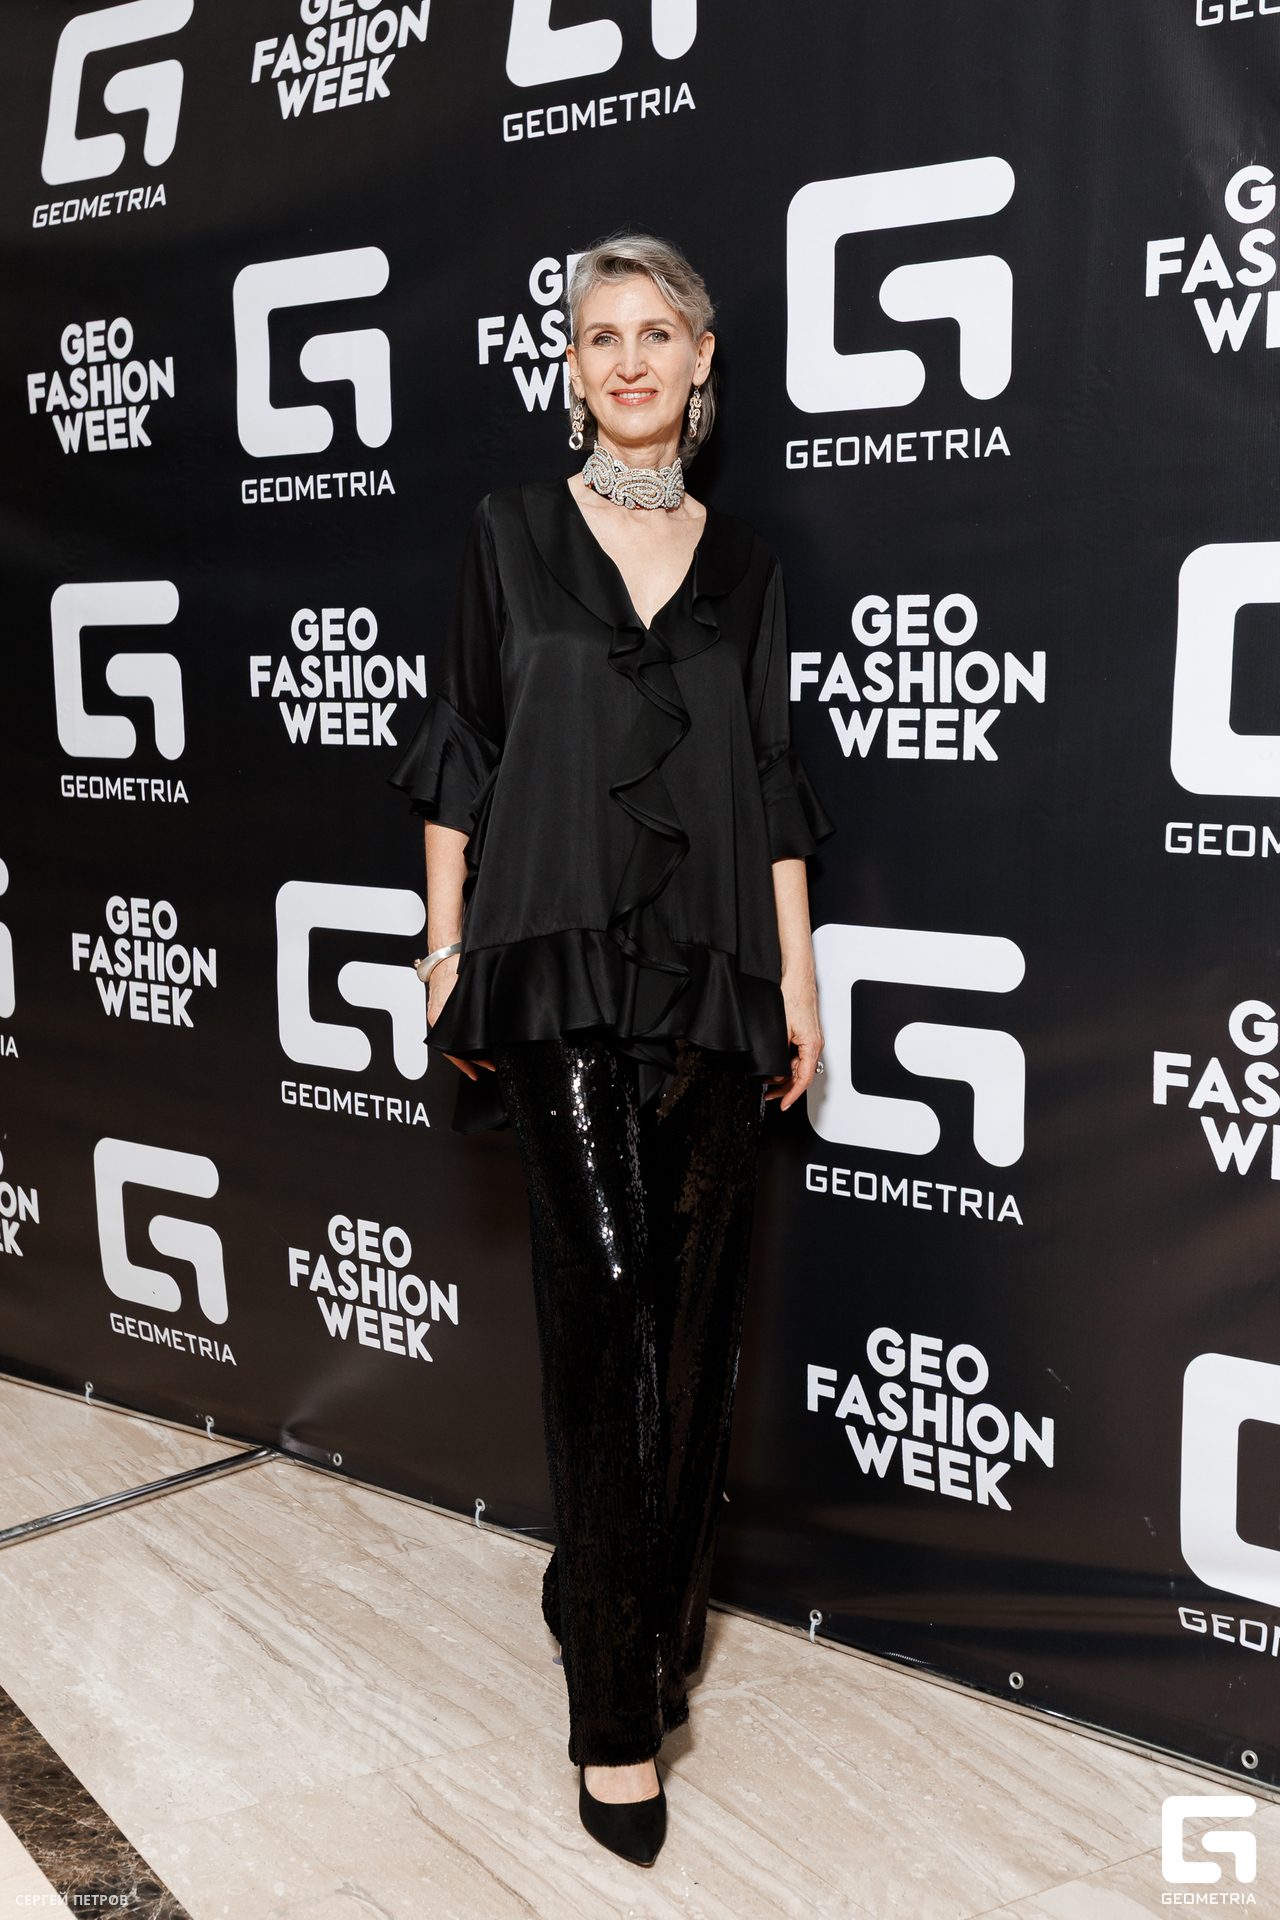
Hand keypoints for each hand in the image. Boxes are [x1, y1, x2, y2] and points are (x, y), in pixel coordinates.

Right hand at [425, 952, 493, 1080]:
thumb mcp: (469, 991)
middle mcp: (436, 1020)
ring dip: (468, 1053)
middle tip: (489, 1067)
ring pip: (452, 1043)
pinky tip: (473, 1046)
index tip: (478, 1070)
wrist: (444, 955)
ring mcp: (438, 1017)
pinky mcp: (441, 1012)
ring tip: (483, 1061)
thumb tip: (491, 1031)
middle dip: (472, 1061)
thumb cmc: (455, 968)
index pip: (453, 1050)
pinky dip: (462, 1042)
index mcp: (440, 1017)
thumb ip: (477, 1011)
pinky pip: (451, 1033)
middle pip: (453, 1050)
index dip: (467, 1063)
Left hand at [766, 965, 822, 1109]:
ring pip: (798, 1066)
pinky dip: (785, 1063)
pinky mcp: (804, 1033)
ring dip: (784, 1076)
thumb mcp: (781, 1028)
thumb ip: (779, 1051)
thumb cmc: (794, 995)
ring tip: (767, 1083)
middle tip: (770, 1097)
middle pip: (801, 1075)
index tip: (783, 1104)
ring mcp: (809, 1039)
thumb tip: (774, 1069)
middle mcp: (814, 1044)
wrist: (796, 976)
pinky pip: (797, 1055)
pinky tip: (774, 1066)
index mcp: (812, 1045)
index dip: (793, 1095)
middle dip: (785, 1089)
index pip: (804, 1079)